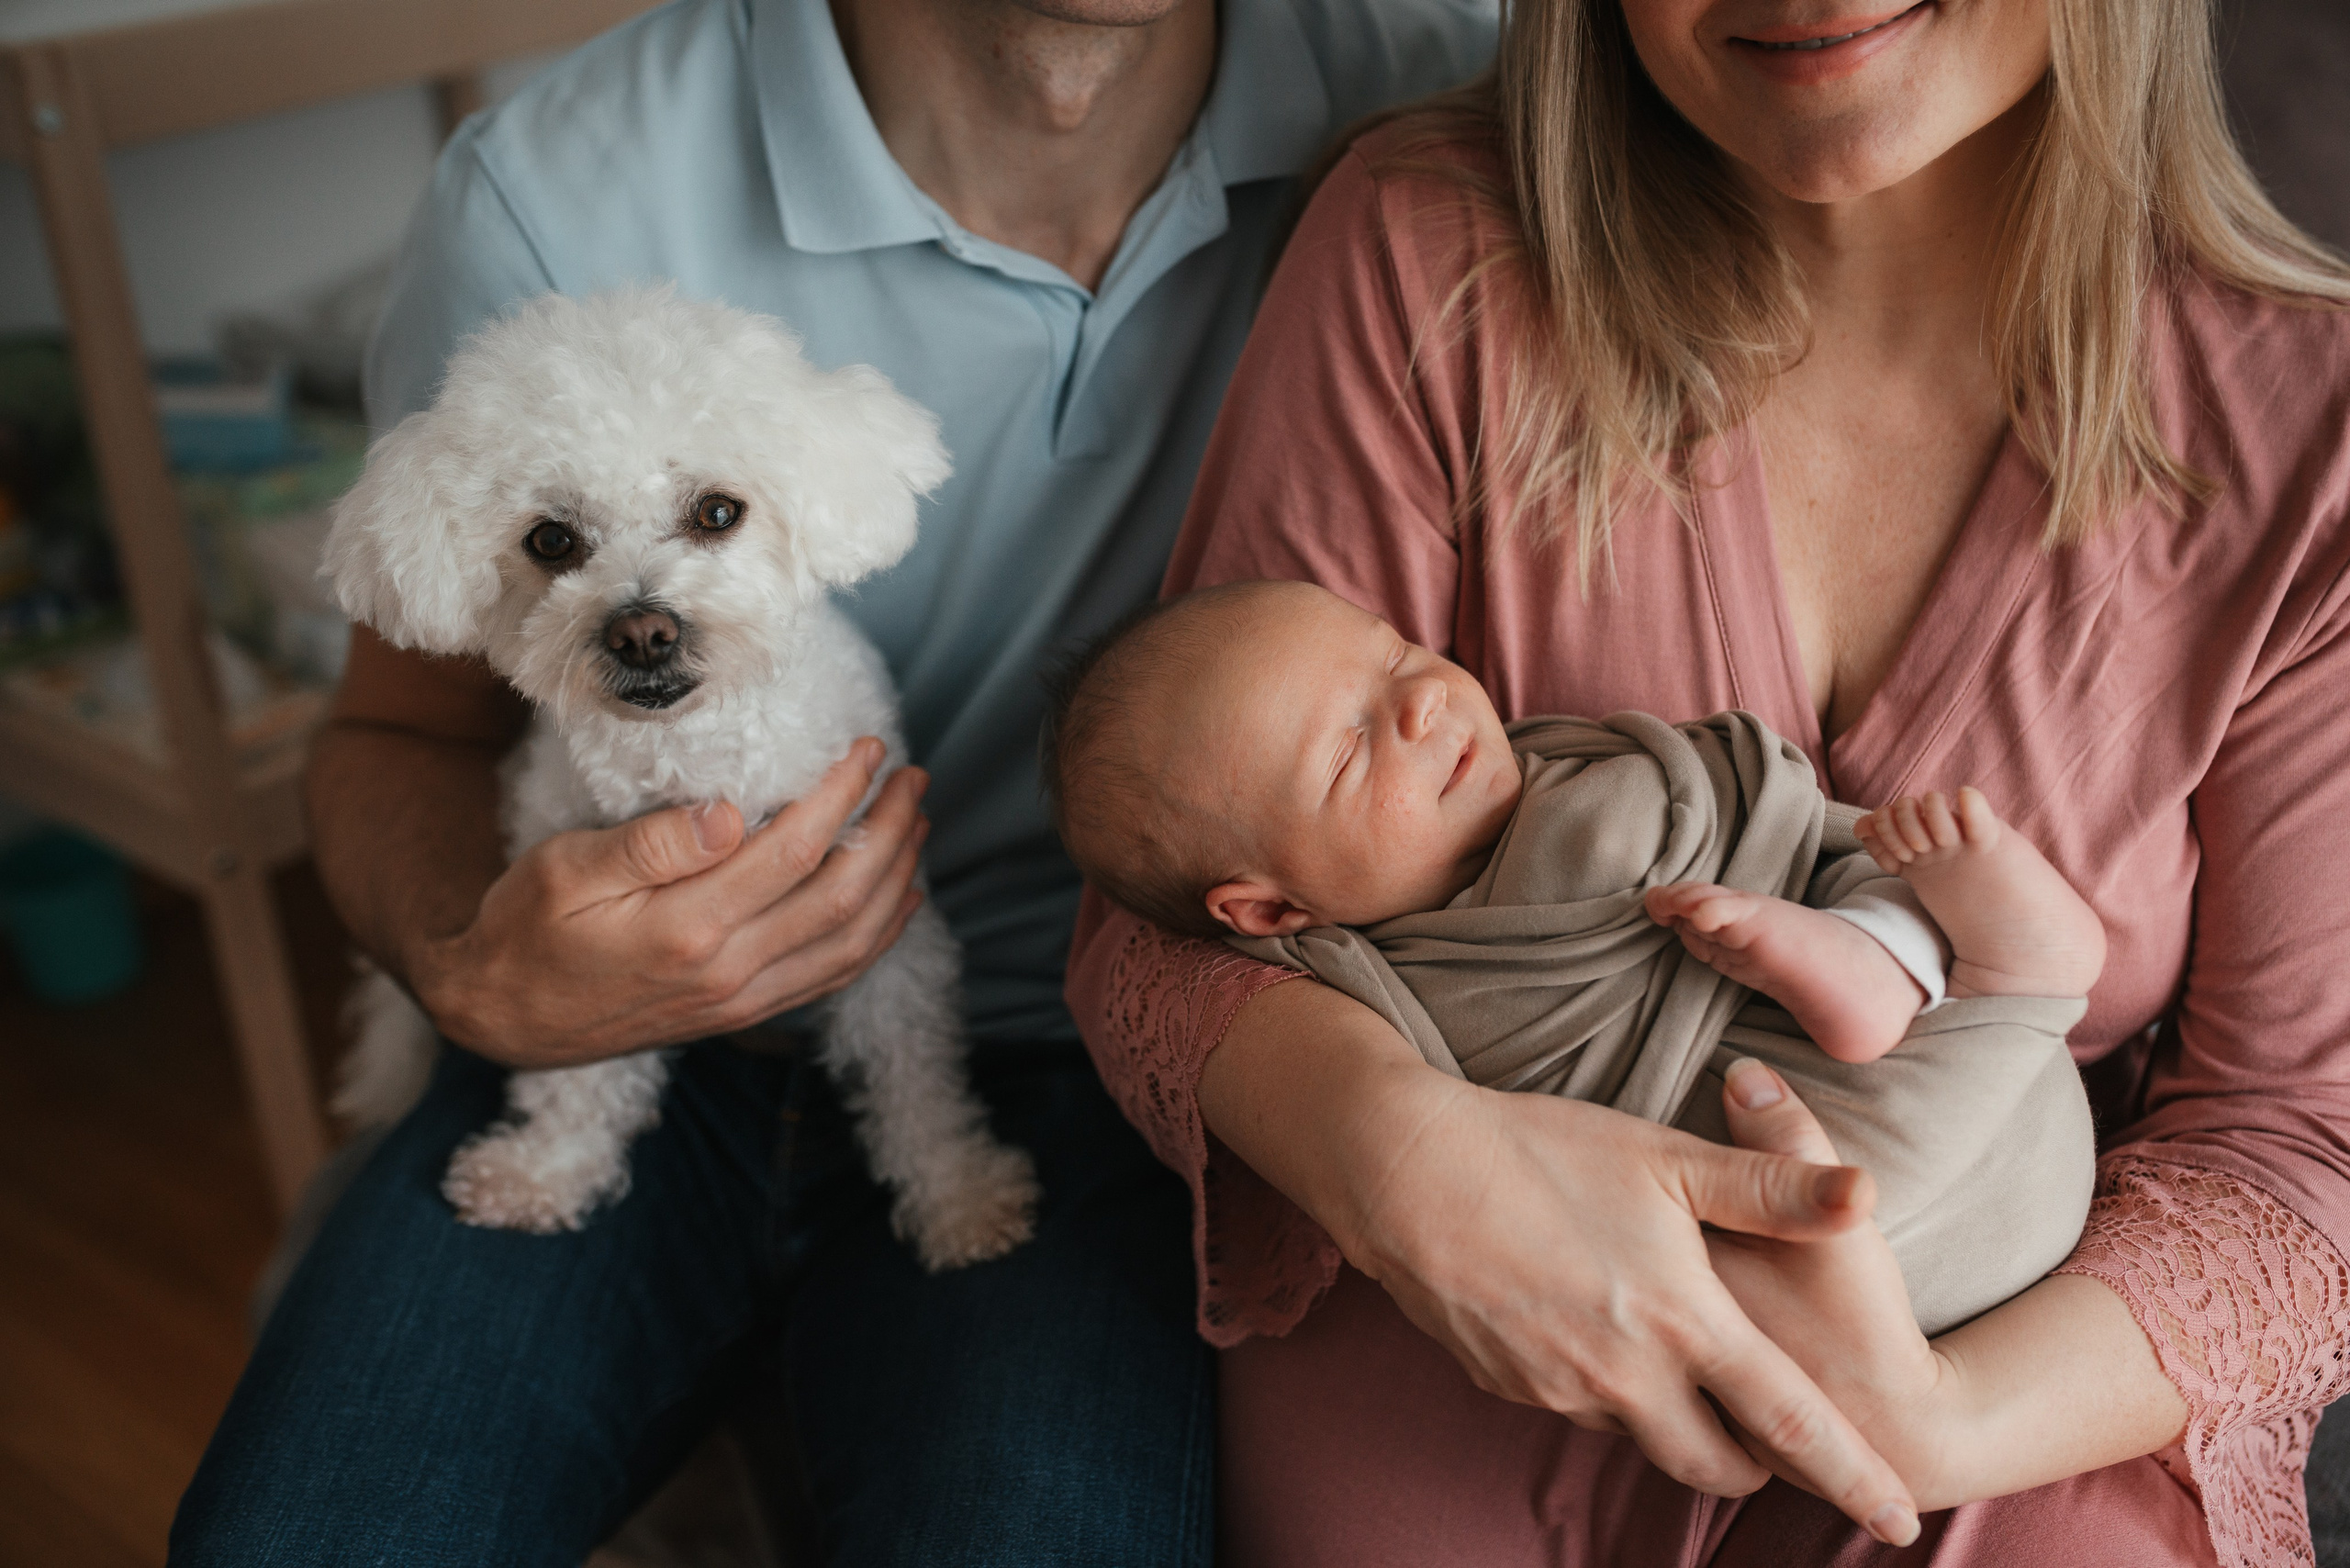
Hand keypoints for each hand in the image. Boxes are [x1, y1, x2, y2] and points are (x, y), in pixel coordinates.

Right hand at [408, 737, 927, 1065]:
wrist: (503, 1020)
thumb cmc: (527, 930)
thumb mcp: (564, 869)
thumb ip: (651, 844)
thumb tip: (732, 812)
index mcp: (687, 929)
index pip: (795, 851)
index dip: (843, 795)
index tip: (868, 751)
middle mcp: (729, 973)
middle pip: (844, 898)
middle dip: (890, 832)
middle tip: (913, 779)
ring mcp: (743, 1001)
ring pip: (853, 944)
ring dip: (898, 881)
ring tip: (916, 824)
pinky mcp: (745, 1015)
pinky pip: (833, 977)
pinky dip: (878, 936)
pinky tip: (898, 900)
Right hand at [1206, 983, 1921, 1545]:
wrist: (1403, 1170)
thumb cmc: (1539, 1150)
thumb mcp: (1663, 1156)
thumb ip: (1770, 1187)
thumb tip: (1868, 1192)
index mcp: (1682, 1322)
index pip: (1791, 1426)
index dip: (1853, 1478)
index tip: (1902, 1522)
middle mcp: (1626, 1376)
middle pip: (1715, 1465)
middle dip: (1752, 1464)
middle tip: (1766, 1432)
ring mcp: (1561, 1389)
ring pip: (1641, 1434)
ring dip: (1669, 1415)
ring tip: (1665, 1357)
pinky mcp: (1507, 1384)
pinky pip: (1576, 1405)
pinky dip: (1602, 1386)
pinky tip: (1585, 1324)